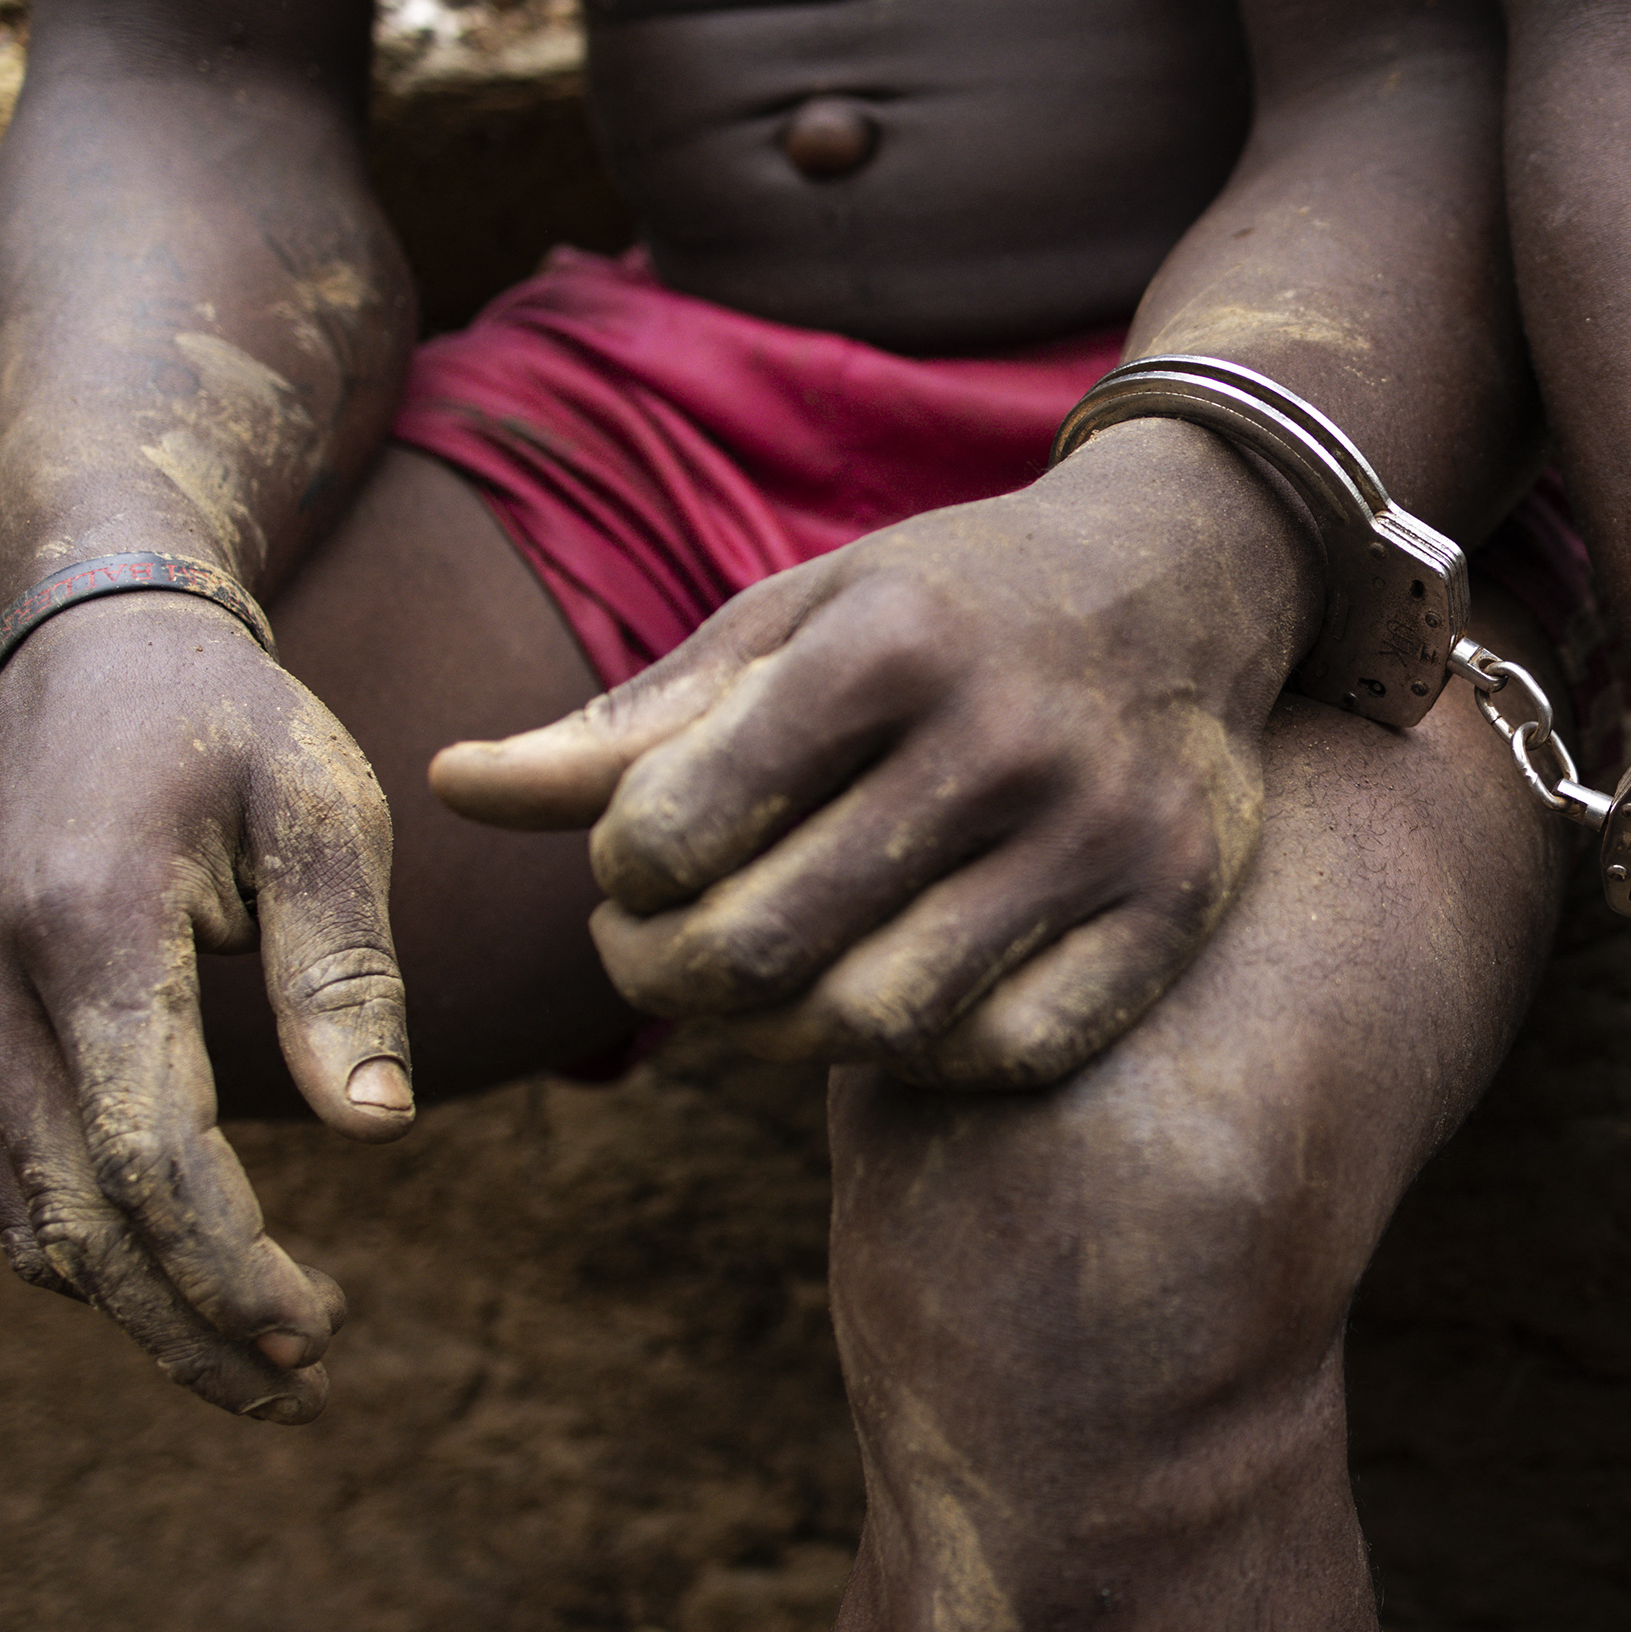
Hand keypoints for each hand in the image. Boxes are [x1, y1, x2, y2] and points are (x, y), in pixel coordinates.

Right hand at [0, 597, 408, 1420]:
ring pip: (32, 1217)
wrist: (90, 639)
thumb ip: (345, 968)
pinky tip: (190, 1280)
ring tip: (270, 1359)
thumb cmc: (232, 725)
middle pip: (80, 1217)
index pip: (149, 1153)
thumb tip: (380, 1127)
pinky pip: (13, 1176)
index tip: (319, 1336)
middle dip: (190, 1322)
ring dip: (143, 1307)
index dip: (230, 1266)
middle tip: (304, 1385)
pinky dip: (95, 1249)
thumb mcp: (323, 811)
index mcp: (88, 929)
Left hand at [429, 422, 1317, 1090]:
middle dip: (664, 973)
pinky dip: (922, 1056)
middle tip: (653, 952)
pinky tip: (889, 999)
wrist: (1185, 575)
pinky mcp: (1173, 907)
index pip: (670, 834)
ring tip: (760, 982)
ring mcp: (1103, 833)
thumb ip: (628, 725)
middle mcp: (1005, 739)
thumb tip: (445, 787)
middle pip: (762, 950)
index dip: (617, 879)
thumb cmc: (944, 605)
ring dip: (780, 1032)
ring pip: (879, 1021)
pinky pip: (1009, 1053)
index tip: (633, 866)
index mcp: (889, 645)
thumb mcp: (788, 623)